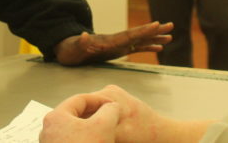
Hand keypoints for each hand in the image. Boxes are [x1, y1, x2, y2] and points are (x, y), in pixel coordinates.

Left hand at [39, 92, 118, 141]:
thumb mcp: (104, 125)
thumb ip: (110, 110)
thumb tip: (112, 107)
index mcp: (56, 116)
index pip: (80, 99)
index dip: (99, 100)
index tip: (113, 105)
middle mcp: (49, 130)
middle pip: (76, 115)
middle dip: (95, 115)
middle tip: (110, 117)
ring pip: (75, 131)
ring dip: (91, 129)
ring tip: (106, 132)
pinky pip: (73, 142)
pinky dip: (86, 140)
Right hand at [42, 86, 200, 142]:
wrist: (164, 135)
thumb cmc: (145, 133)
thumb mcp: (117, 133)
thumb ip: (97, 128)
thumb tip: (78, 133)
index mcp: (108, 94)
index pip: (80, 102)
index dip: (70, 116)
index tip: (62, 127)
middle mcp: (109, 92)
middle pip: (85, 107)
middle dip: (79, 120)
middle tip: (72, 134)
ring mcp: (114, 99)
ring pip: (92, 113)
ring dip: (88, 124)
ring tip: (83, 135)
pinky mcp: (117, 108)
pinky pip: (100, 116)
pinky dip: (97, 125)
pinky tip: (96, 135)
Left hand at [53, 21, 173, 64]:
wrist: (68, 50)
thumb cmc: (70, 50)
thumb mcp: (74, 47)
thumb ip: (81, 42)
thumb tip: (85, 35)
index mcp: (109, 40)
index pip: (129, 35)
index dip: (143, 30)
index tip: (156, 24)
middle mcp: (116, 41)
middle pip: (139, 34)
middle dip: (155, 30)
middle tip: (171, 25)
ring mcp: (118, 45)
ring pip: (141, 41)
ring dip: (155, 38)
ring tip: (170, 36)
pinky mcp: (117, 50)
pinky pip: (136, 48)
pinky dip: (148, 47)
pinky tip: (159, 48)